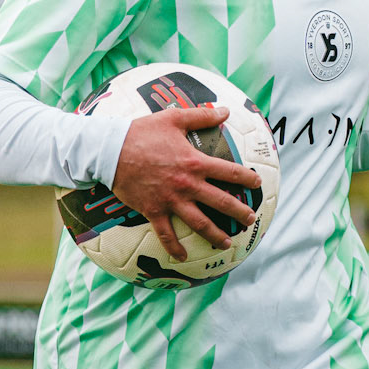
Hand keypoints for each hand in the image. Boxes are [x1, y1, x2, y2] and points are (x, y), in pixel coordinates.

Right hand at [112, 105, 261, 260]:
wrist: (111, 150)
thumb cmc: (142, 132)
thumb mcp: (174, 118)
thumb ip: (201, 116)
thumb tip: (225, 110)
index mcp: (195, 162)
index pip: (230, 173)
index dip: (247, 179)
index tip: (257, 184)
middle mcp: (188, 185)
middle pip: (221, 202)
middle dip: (239, 213)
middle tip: (250, 220)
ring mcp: (171, 200)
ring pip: (200, 223)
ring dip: (215, 235)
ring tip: (226, 243)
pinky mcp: (154, 211)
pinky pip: (166, 234)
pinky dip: (174, 247)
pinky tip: (183, 257)